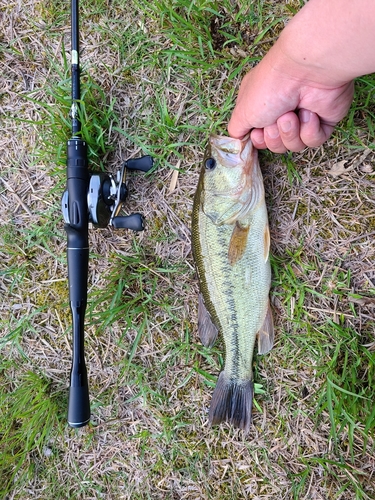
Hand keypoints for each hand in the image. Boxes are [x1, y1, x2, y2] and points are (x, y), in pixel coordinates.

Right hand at [228, 47, 354, 152]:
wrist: (306, 72)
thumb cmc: (271, 86)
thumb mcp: (242, 112)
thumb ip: (236, 130)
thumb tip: (238, 140)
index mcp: (261, 107)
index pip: (258, 137)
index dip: (258, 140)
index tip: (258, 131)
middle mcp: (281, 111)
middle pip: (276, 145)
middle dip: (274, 137)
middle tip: (276, 119)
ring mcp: (303, 116)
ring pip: (294, 146)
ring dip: (290, 132)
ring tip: (292, 114)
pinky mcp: (323, 120)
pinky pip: (314, 141)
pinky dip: (309, 130)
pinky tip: (309, 113)